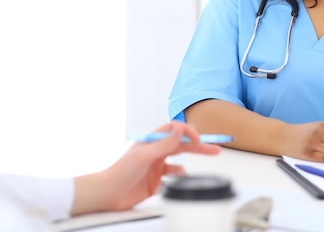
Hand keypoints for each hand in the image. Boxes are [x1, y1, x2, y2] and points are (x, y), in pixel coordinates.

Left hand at [71, 121, 219, 214]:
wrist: (107, 194)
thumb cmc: (120, 171)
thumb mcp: (145, 155)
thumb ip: (165, 143)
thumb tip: (180, 129)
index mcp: (152, 140)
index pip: (175, 130)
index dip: (189, 132)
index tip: (199, 140)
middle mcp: (156, 151)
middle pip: (182, 146)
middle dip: (199, 147)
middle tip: (215, 149)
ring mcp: (156, 166)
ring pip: (180, 163)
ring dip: (187, 166)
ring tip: (190, 173)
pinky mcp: (156, 181)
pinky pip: (173, 179)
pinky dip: (177, 181)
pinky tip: (174, 184)